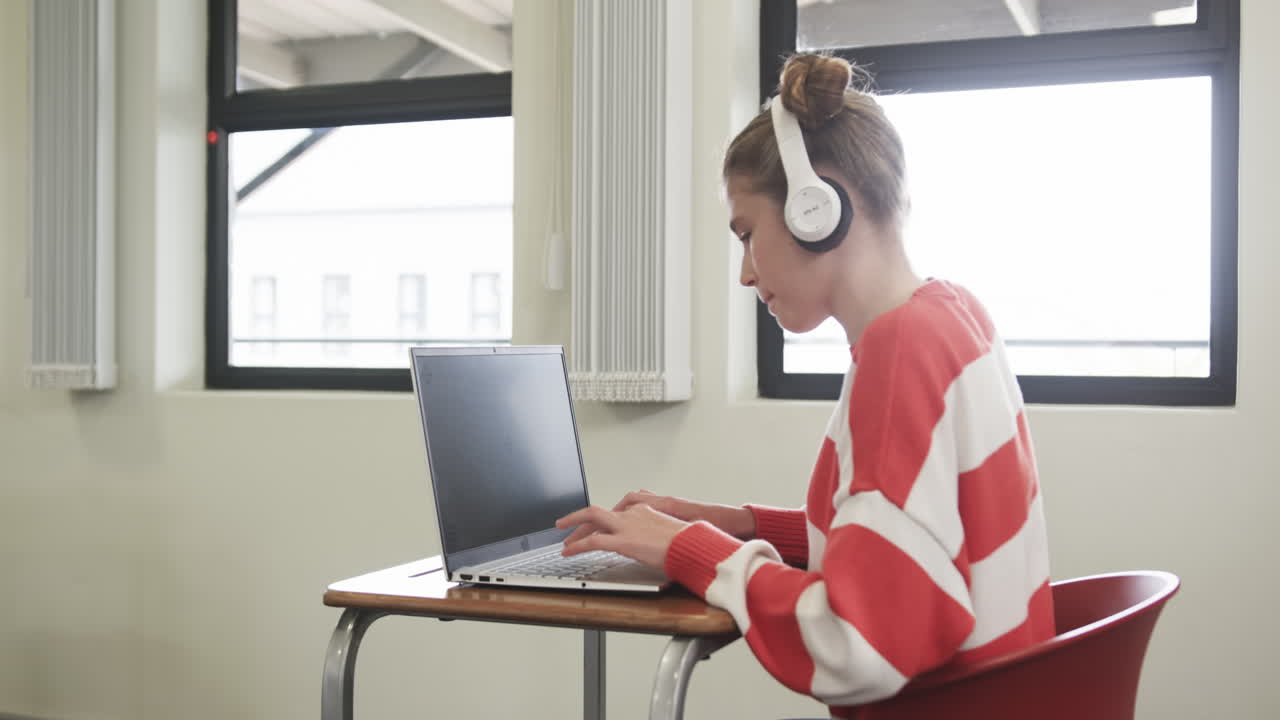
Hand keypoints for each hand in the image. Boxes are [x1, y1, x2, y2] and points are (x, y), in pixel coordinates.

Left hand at [555, 503, 688, 569]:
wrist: (695, 544)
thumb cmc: (688, 543)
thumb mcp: (669, 535)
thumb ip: (657, 537)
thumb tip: (656, 548)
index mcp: (644, 511)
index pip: (615, 513)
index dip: (602, 521)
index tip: (596, 528)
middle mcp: (632, 513)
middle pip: (598, 511)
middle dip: (579, 518)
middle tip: (565, 525)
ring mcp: (626, 525)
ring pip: (591, 518)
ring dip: (574, 528)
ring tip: (563, 540)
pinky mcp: (623, 540)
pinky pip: (593, 541)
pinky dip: (577, 545)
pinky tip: (568, 552)